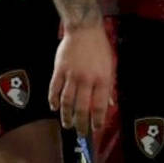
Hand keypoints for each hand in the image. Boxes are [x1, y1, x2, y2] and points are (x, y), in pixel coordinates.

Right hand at [49, 22, 113, 138]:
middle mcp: (87, 79)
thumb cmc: (99, 49)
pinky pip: (54, 89)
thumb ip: (108, 87)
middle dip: (81, 124)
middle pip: (82, 108)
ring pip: (67, 102)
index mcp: (102, 79)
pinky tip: (54, 107)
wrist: (84, 29)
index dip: (97, 121)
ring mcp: (71, 75)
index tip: (96, 129)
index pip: (99, 106)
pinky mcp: (59, 70)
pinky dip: (54, 100)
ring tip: (67, 124)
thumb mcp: (110, 67)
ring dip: (66, 116)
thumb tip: (110, 105)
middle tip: (80, 133)